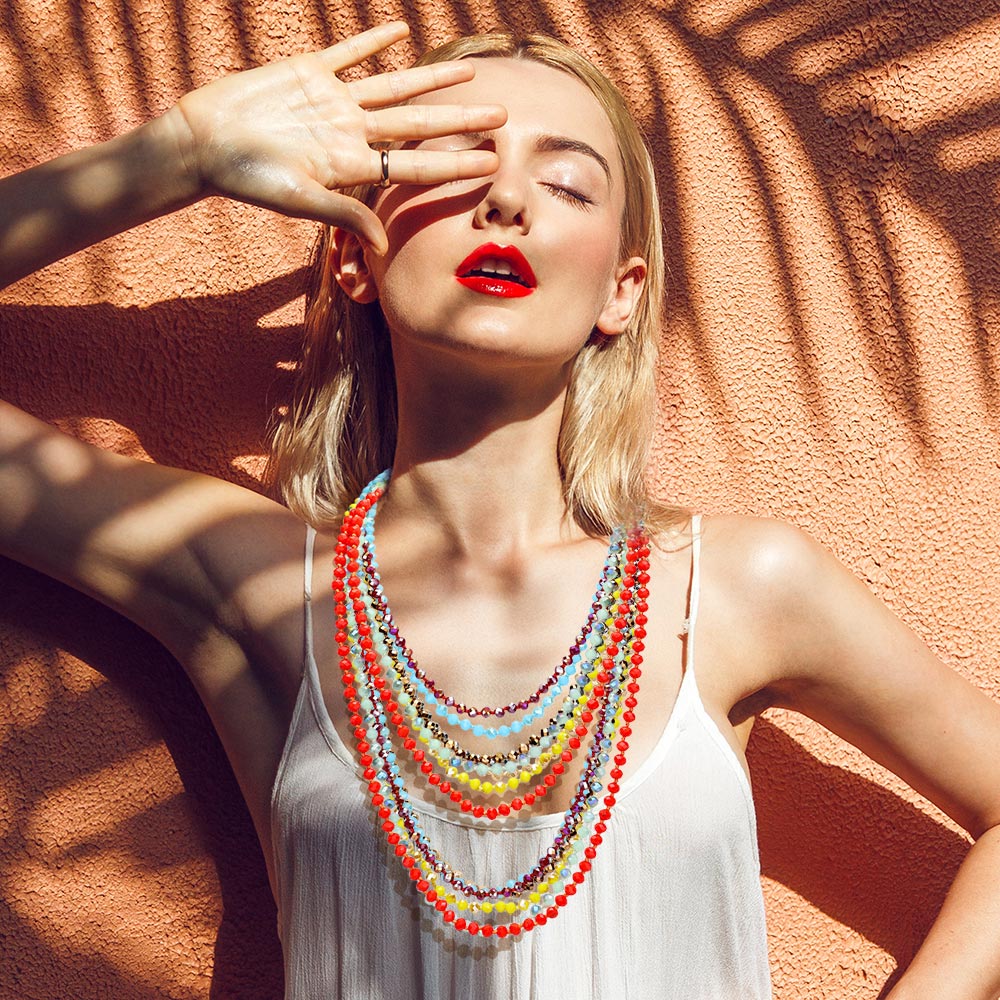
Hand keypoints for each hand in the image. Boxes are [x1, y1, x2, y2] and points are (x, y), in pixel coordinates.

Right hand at [164, 22, 504, 253]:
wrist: (203, 142)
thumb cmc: (247, 178)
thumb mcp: (298, 199)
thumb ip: (343, 212)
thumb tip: (383, 244)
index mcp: (353, 165)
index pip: (416, 164)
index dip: (455, 163)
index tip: (492, 163)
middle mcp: (352, 133)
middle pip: (419, 124)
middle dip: (460, 120)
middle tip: (502, 117)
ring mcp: (333, 102)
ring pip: (395, 86)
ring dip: (432, 78)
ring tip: (470, 70)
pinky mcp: (308, 72)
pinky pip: (350, 52)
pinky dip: (374, 40)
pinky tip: (402, 30)